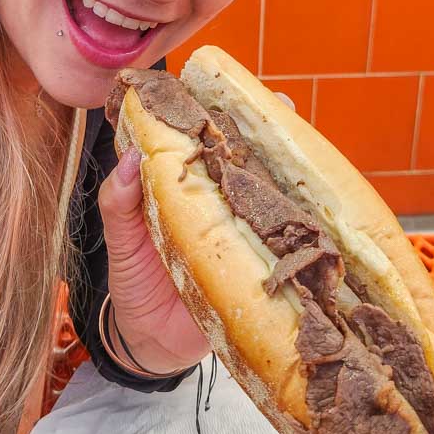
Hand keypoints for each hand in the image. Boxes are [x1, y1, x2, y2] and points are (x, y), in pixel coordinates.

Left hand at [96, 89, 296, 376]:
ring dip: (291, 175)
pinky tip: (315, 215)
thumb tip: (129, 156)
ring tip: (300, 155)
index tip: (232, 89)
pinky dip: (302, 231)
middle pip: (251, 161)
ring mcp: (245, 235)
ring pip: (275, 197)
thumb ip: (119, 201)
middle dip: (270, 133)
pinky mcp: (261, 270)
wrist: (151, 344)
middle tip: (281, 111)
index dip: (222, 113)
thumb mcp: (120, 240)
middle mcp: (222, 205)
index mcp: (187, 189)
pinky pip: (285, 246)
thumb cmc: (135, 284)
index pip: (206, 143)